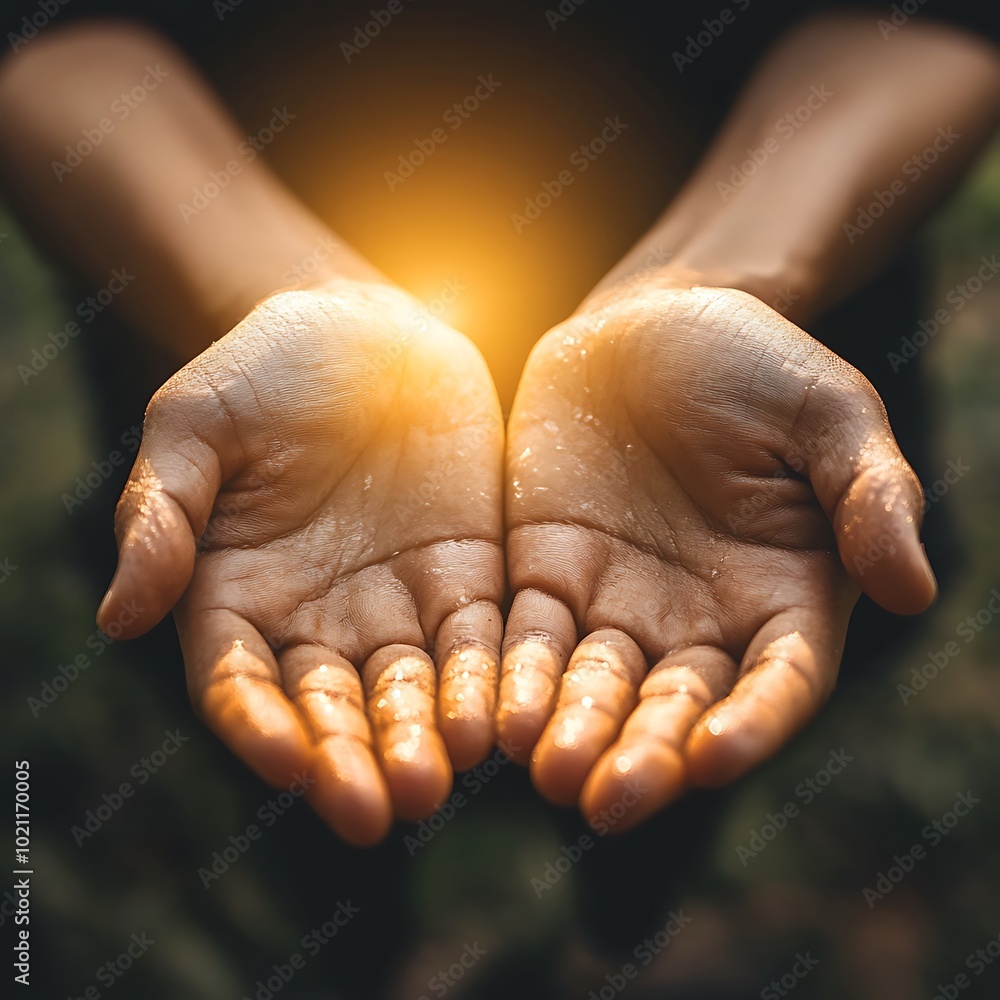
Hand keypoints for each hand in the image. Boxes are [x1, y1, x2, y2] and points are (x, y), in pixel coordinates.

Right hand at [98, 282, 503, 844]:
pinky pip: (480, 639)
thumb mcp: (196, 425)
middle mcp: (318, 618)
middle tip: (378, 813)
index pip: (242, 683)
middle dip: (352, 759)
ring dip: (422, 738)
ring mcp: (396, 602)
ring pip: (410, 689)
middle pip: (331, 708)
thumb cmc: (266, 368)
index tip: (288, 767)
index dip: (259, 727)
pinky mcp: (466, 576)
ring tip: (439, 781)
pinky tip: (500, 719)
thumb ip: (162, 514)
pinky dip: (487, 681)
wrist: (365, 329)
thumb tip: (119, 617)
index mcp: (239, 596)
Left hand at [498, 282, 935, 829]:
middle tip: (606, 801)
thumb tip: (914, 591)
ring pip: (595, 684)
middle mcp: (698, 620)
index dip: (752, 723)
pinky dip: (514, 676)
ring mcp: (618, 602)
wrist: (652, 323)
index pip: (777, 681)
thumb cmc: (755, 363)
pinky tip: (492, 714)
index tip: (713, 757)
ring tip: (543, 771)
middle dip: (643, 753)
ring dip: (570, 730)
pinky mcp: (548, 572)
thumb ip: (871, 496)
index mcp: (783, 596)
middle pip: (675, 705)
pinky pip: (528, 635)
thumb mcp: (830, 414)